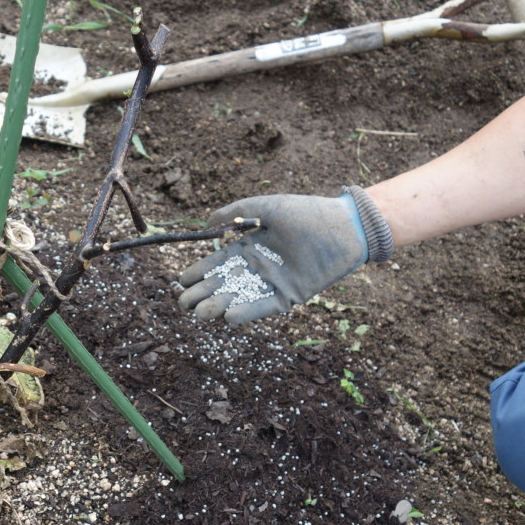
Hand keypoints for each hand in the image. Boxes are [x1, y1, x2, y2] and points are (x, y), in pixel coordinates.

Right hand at [178, 186, 392, 323]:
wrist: (344, 226)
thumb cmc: (307, 212)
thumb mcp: (267, 207)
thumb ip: (238, 213)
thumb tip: (207, 224)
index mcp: (251, 247)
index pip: (219, 263)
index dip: (200, 272)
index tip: (181, 280)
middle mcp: (259, 267)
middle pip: (224, 284)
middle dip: (202, 294)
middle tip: (182, 303)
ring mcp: (274, 283)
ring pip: (240, 298)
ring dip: (220, 306)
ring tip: (200, 313)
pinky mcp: (290, 296)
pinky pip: (264, 307)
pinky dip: (248, 312)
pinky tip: (229, 317)